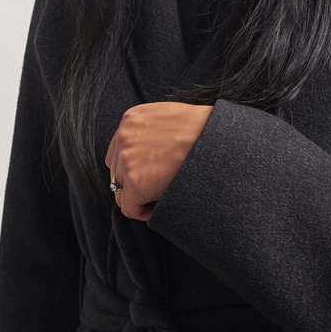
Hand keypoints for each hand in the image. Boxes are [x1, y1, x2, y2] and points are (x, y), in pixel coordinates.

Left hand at [105, 101, 213, 220]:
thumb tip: (148, 153)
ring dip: (139, 198)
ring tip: (161, 196)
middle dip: (135, 184)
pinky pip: (129, 208)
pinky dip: (143, 212)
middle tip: (159, 188)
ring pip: (121, 193)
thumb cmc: (202, 131)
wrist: (214, 139)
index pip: (117, 153)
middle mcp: (123, 137)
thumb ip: (150, 132)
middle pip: (117, 173)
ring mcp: (126, 159)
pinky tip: (160, 205)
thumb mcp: (168, 119)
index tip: (152, 176)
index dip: (133, 169)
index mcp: (130, 119)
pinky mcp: (135, 181)